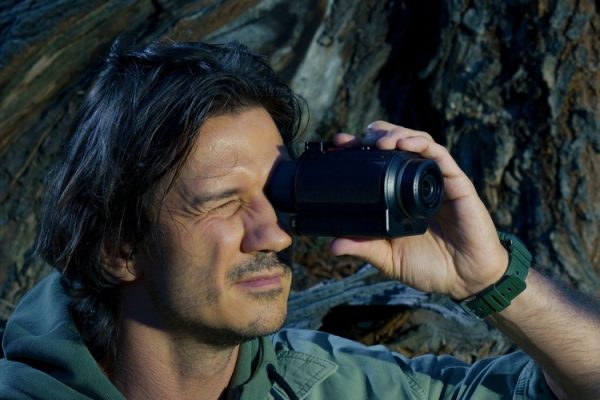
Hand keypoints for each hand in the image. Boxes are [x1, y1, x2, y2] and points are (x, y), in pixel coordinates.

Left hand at [330, 121, 507, 298]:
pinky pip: (440, 156)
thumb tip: (332, 246)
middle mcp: (416, 182)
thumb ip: (364, 248)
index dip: (360, 149)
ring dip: (397, 134)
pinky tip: (406, 143)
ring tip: (380, 139)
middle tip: (357, 140)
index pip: (378, 162)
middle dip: (376, 135)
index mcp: (399, 195)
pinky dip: (422, 144)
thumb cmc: (429, 267)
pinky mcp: (457, 184)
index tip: (339, 145)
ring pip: (417, 142)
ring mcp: (436, 181)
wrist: (465, 280)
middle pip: (397, 144)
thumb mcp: (388, 258)